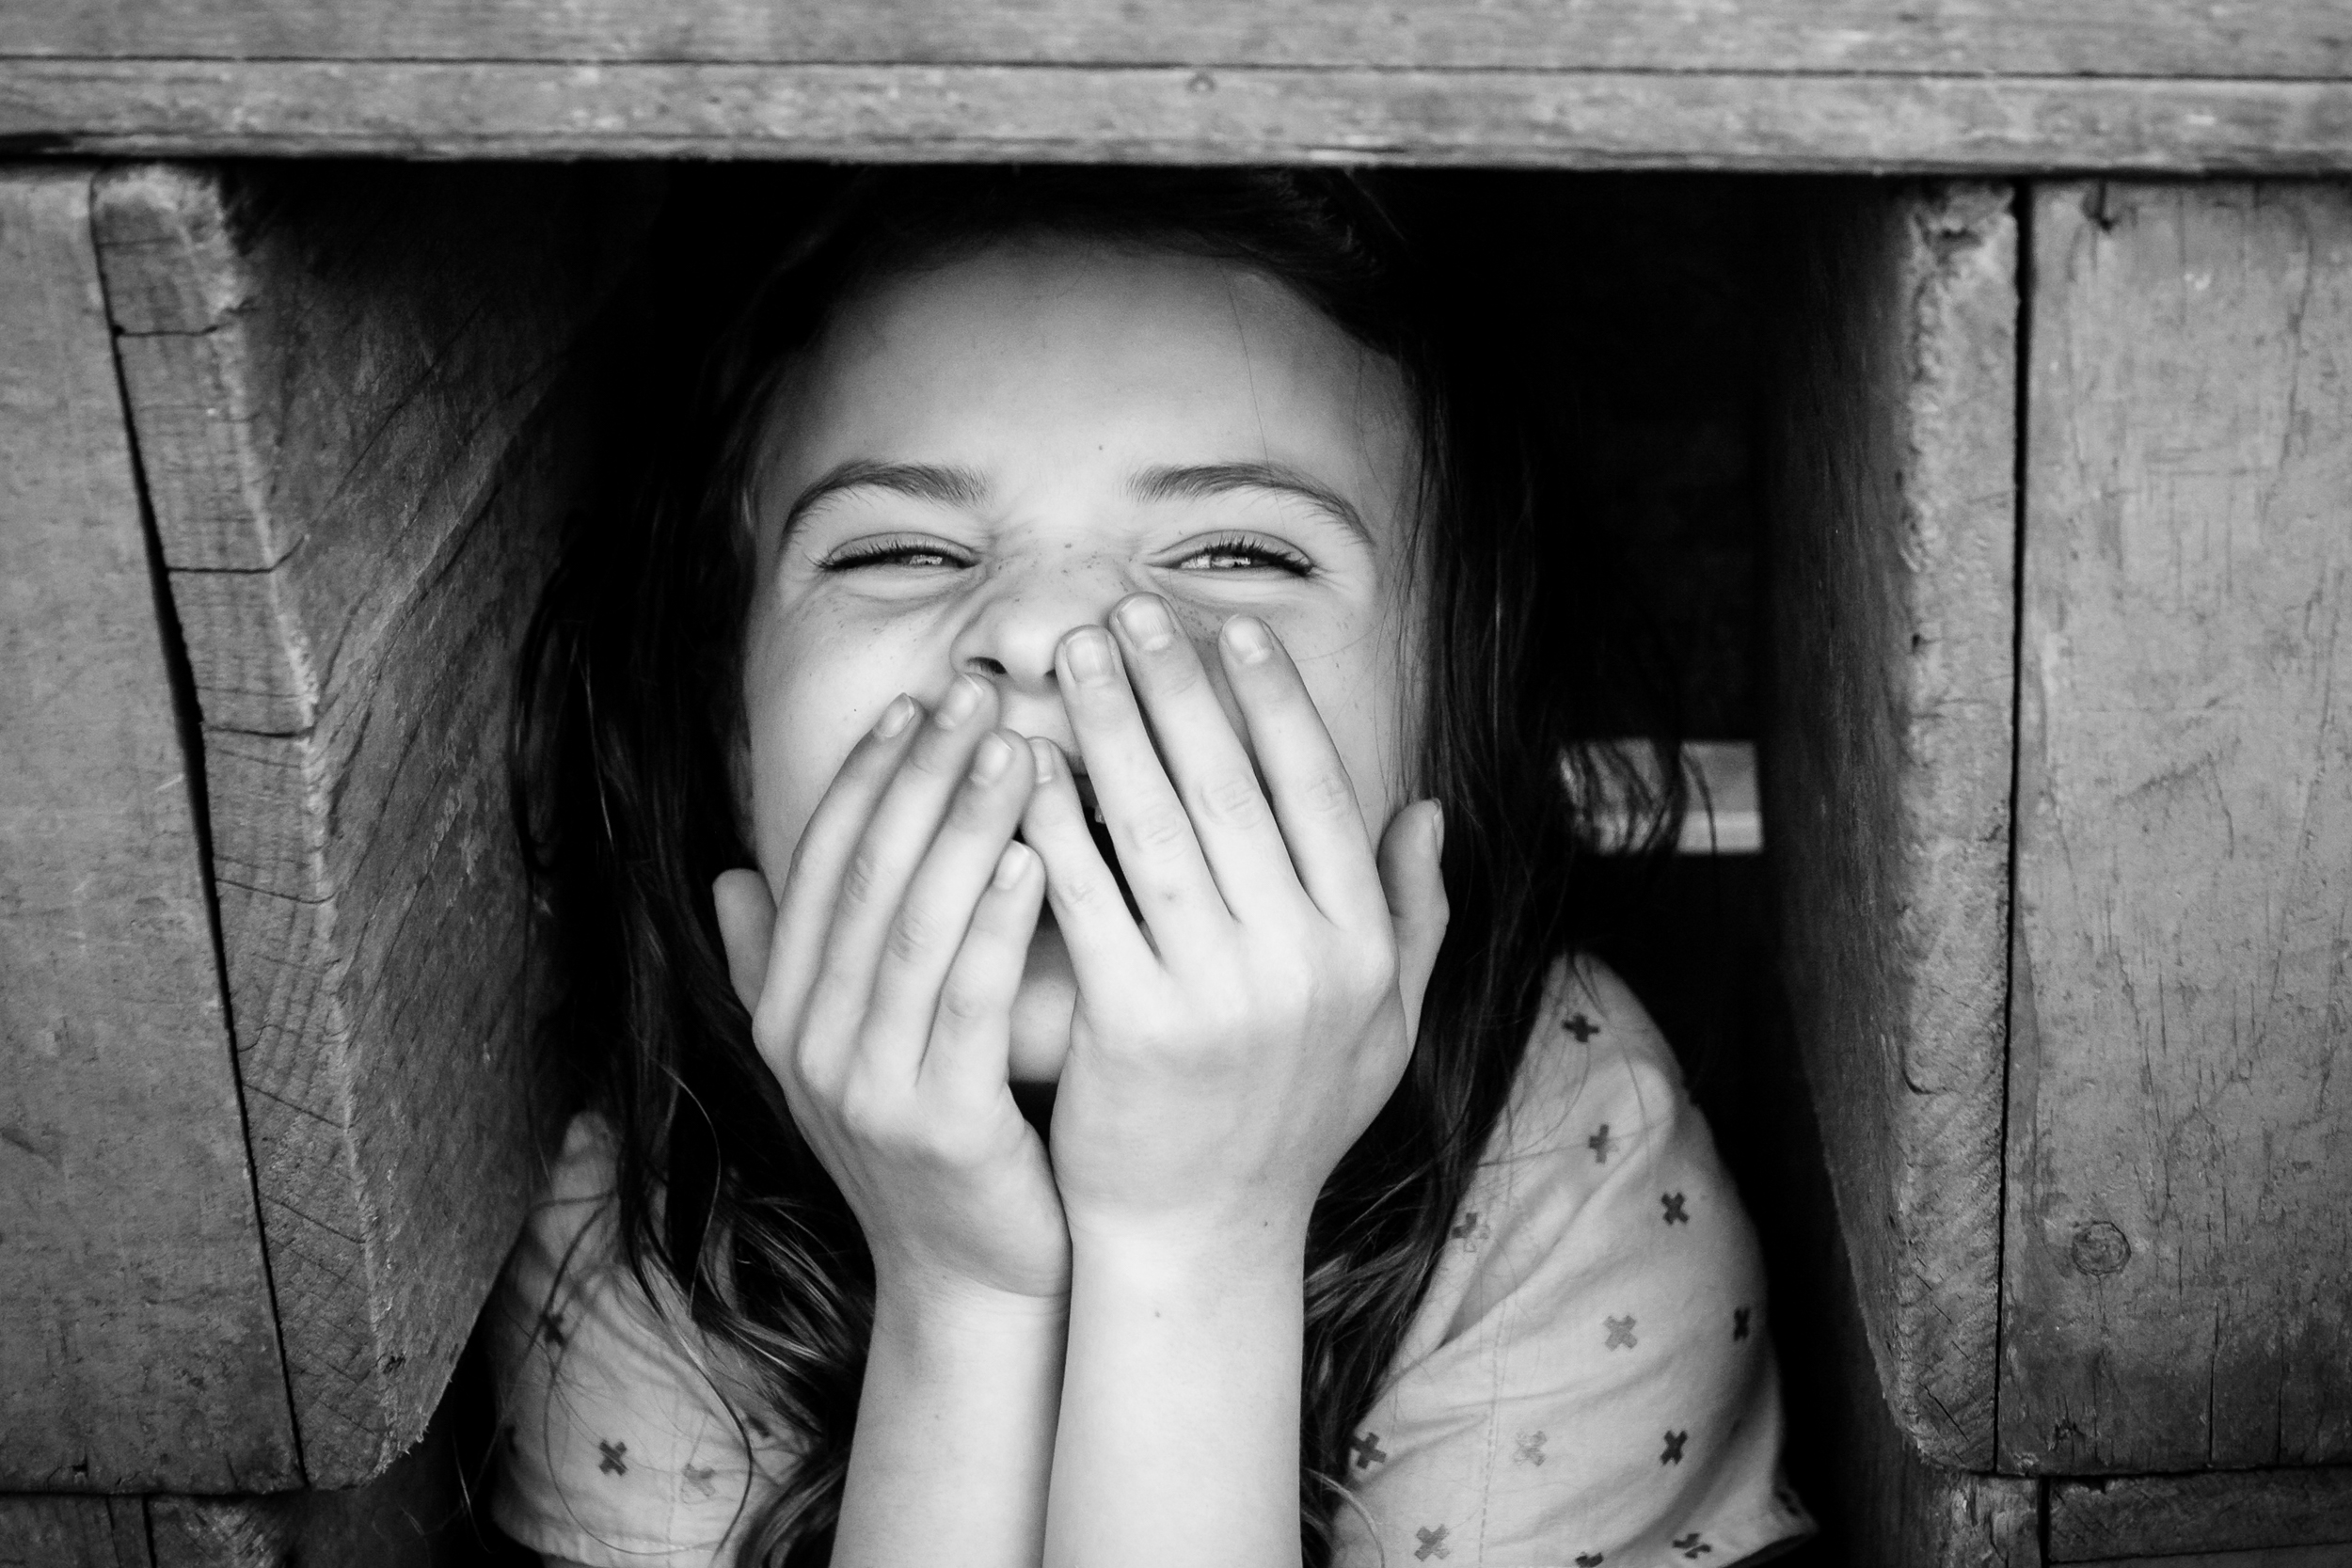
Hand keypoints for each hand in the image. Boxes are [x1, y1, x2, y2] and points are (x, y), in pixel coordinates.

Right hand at [714, 675, 1070, 1306]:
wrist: (978, 1281)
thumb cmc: (939, 1146)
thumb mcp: (851, 1050)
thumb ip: (788, 965)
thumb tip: (728, 875)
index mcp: (785, 1013)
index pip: (818, 864)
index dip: (866, 777)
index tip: (919, 701)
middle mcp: (807, 1045)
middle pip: (864, 877)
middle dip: (920, 777)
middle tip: (977, 694)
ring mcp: (863, 1088)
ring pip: (912, 924)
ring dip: (963, 825)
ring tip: (1014, 745)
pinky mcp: (934, 1123)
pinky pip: (964, 1000)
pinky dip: (994, 920)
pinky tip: (1036, 854)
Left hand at [1020, 595, 1447, 1260]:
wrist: (1202, 1239)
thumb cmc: (1289, 1125)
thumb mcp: (1386, 1029)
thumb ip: (1416, 917)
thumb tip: (1427, 809)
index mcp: (1364, 949)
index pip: (1315, 790)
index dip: (1270, 701)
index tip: (1228, 630)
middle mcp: (1304, 964)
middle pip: (1229, 788)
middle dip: (1175, 686)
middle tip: (1127, 610)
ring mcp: (1219, 997)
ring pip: (1155, 826)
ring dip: (1109, 727)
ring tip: (1070, 657)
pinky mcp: (1133, 1028)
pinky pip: (1085, 898)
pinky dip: (1052, 821)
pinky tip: (1020, 762)